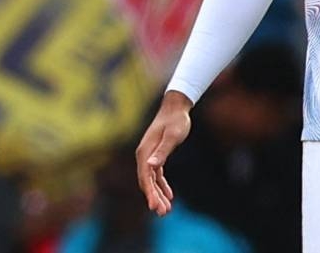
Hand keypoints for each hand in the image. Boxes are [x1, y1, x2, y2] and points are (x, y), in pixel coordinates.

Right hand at [135, 90, 191, 215]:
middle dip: (154, 198)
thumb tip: (150, 166)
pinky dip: (162, 185)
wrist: (176, 107)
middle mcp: (144, 155)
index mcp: (145, 152)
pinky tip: (169, 195)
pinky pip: (156, 175)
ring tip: (166, 209)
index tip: (156, 207)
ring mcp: (149, 156)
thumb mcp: (172, 136)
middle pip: (147, 182)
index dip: (150, 193)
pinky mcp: (156, 155)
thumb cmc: (176, 120)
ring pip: (151, 180)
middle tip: (163, 213)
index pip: (145, 177)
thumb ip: (162, 151)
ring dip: (158, 194)